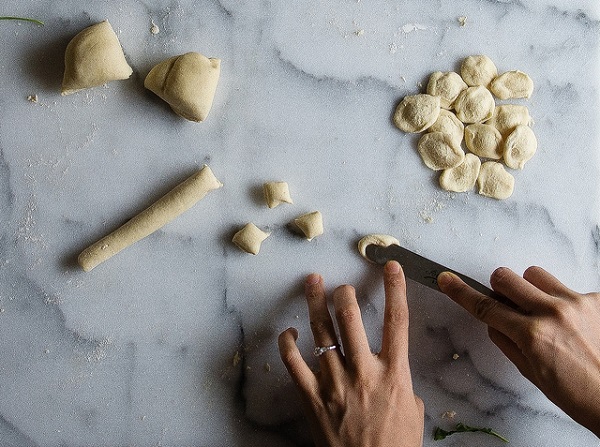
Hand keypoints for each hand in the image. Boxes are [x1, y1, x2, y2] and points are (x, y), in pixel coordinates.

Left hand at [278, 261, 423, 446]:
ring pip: (322, 333)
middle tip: (341, 285)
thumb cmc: (395, 446)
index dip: (395, 289)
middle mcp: (363, 371)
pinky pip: (293, 364)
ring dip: (316, 303)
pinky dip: (288, 344)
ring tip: (313, 282)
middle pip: (351, 318)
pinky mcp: (312, 397)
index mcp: (393, 373)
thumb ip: (402, 383)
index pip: (397, 321)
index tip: (390, 267)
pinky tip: (289, 331)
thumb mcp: (413, 411)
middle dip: (345, 294)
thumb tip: (391, 372)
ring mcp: (334, 383)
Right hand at [438, 266, 599, 436]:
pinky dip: (561, 300)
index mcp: (532, 335)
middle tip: (507, 303)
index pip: (485, 306)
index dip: (461, 292)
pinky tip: (571, 322)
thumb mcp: (529, 371)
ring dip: (531, 289)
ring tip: (544, 312)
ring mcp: (576, 303)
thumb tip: (493, 319)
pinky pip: (565, 287)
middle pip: (506, 277)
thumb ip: (505, 340)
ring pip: (535, 274)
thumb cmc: (576, 393)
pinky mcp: (596, 299)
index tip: (447, 279)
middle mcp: (553, 313)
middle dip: (500, 288)